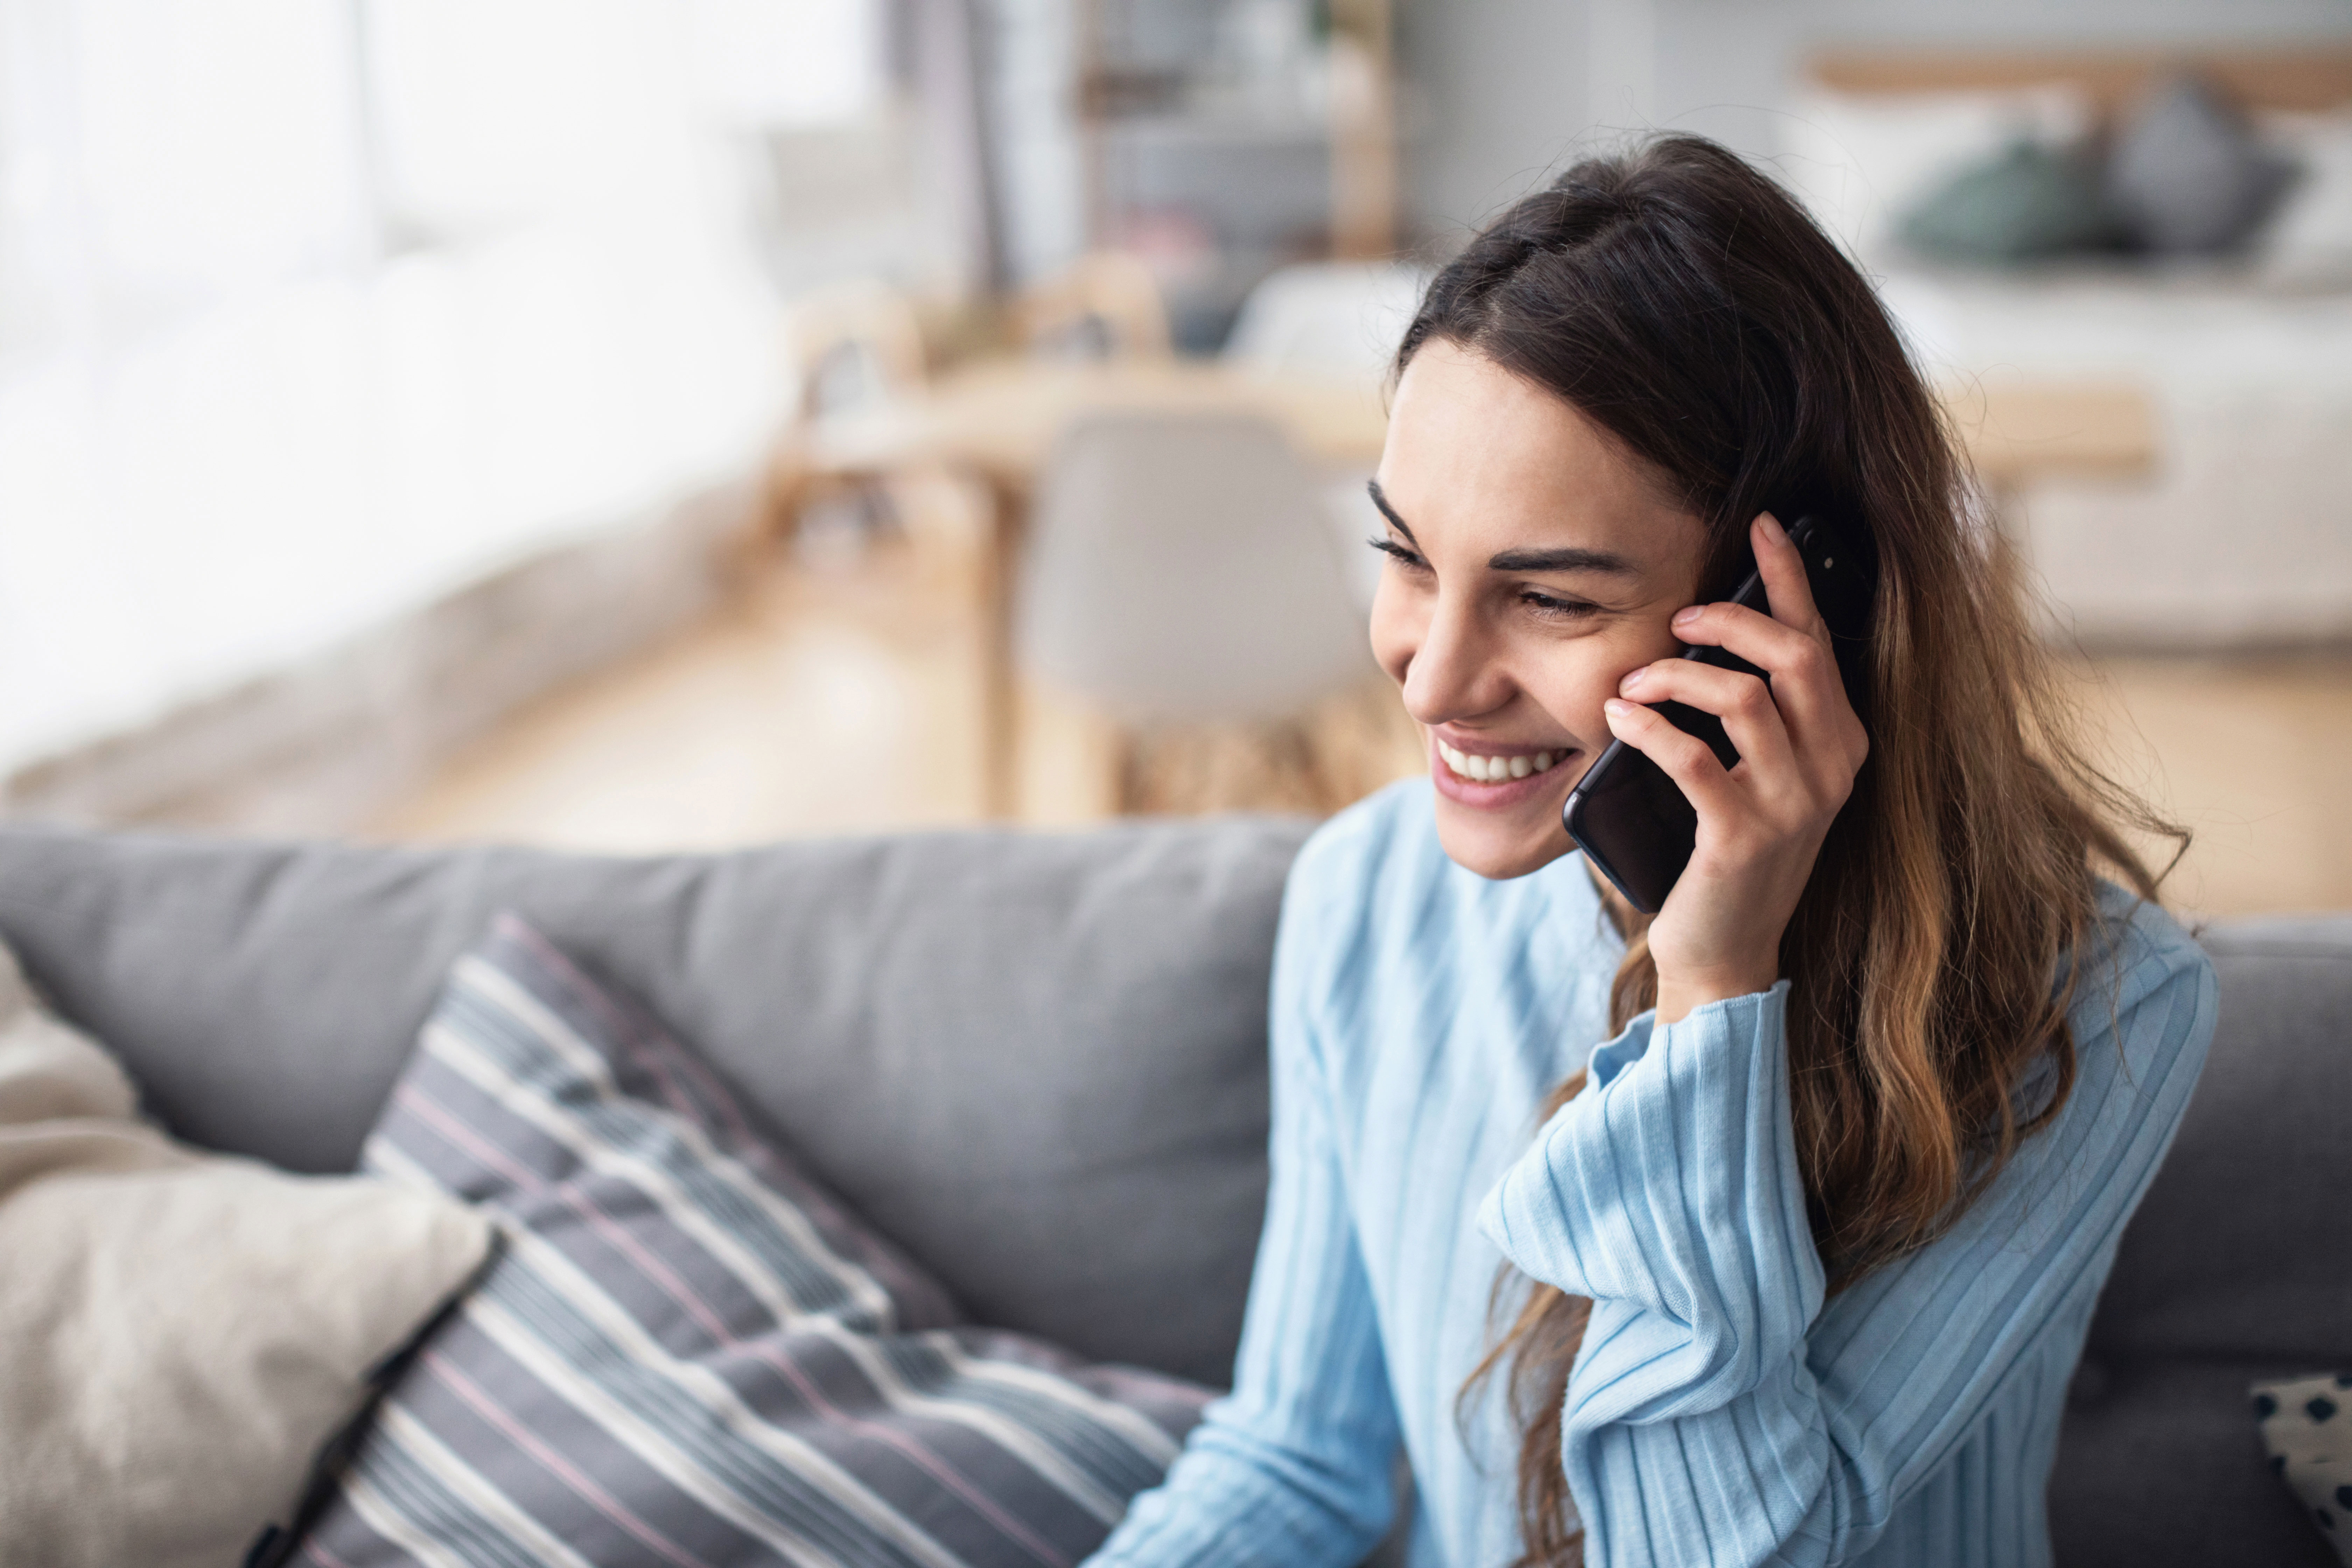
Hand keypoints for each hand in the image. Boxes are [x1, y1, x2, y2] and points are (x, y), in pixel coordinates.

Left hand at [1600, 512, 1868, 1024]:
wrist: (1725, 950)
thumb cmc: (1727, 850)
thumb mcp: (1755, 773)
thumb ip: (1752, 714)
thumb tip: (1702, 636)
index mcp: (1840, 742)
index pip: (1818, 640)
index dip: (1789, 578)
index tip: (1762, 525)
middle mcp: (1831, 767)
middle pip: (1791, 656)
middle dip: (1731, 619)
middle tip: (1678, 616)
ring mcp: (1794, 804)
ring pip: (1743, 697)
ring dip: (1678, 675)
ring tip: (1634, 682)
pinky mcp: (1745, 836)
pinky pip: (1695, 757)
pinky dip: (1650, 726)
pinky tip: (1619, 717)